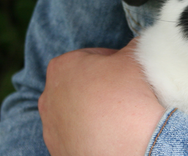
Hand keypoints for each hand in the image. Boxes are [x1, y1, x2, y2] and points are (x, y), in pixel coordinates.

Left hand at [39, 39, 164, 155]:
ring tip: (122, 118)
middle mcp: (49, 97)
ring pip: (79, 112)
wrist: (131, 150)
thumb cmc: (129, 99)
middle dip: (101, 87)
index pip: (93, 56)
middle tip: (128, 93)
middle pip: (82, 84)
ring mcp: (52, 128)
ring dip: (96, 112)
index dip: (115, 62)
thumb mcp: (137, 58)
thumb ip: (134, 44)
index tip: (130, 72)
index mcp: (62, 67)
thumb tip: (139, 43)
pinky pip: (79, 136)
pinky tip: (113, 135)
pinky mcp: (59, 152)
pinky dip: (94, 134)